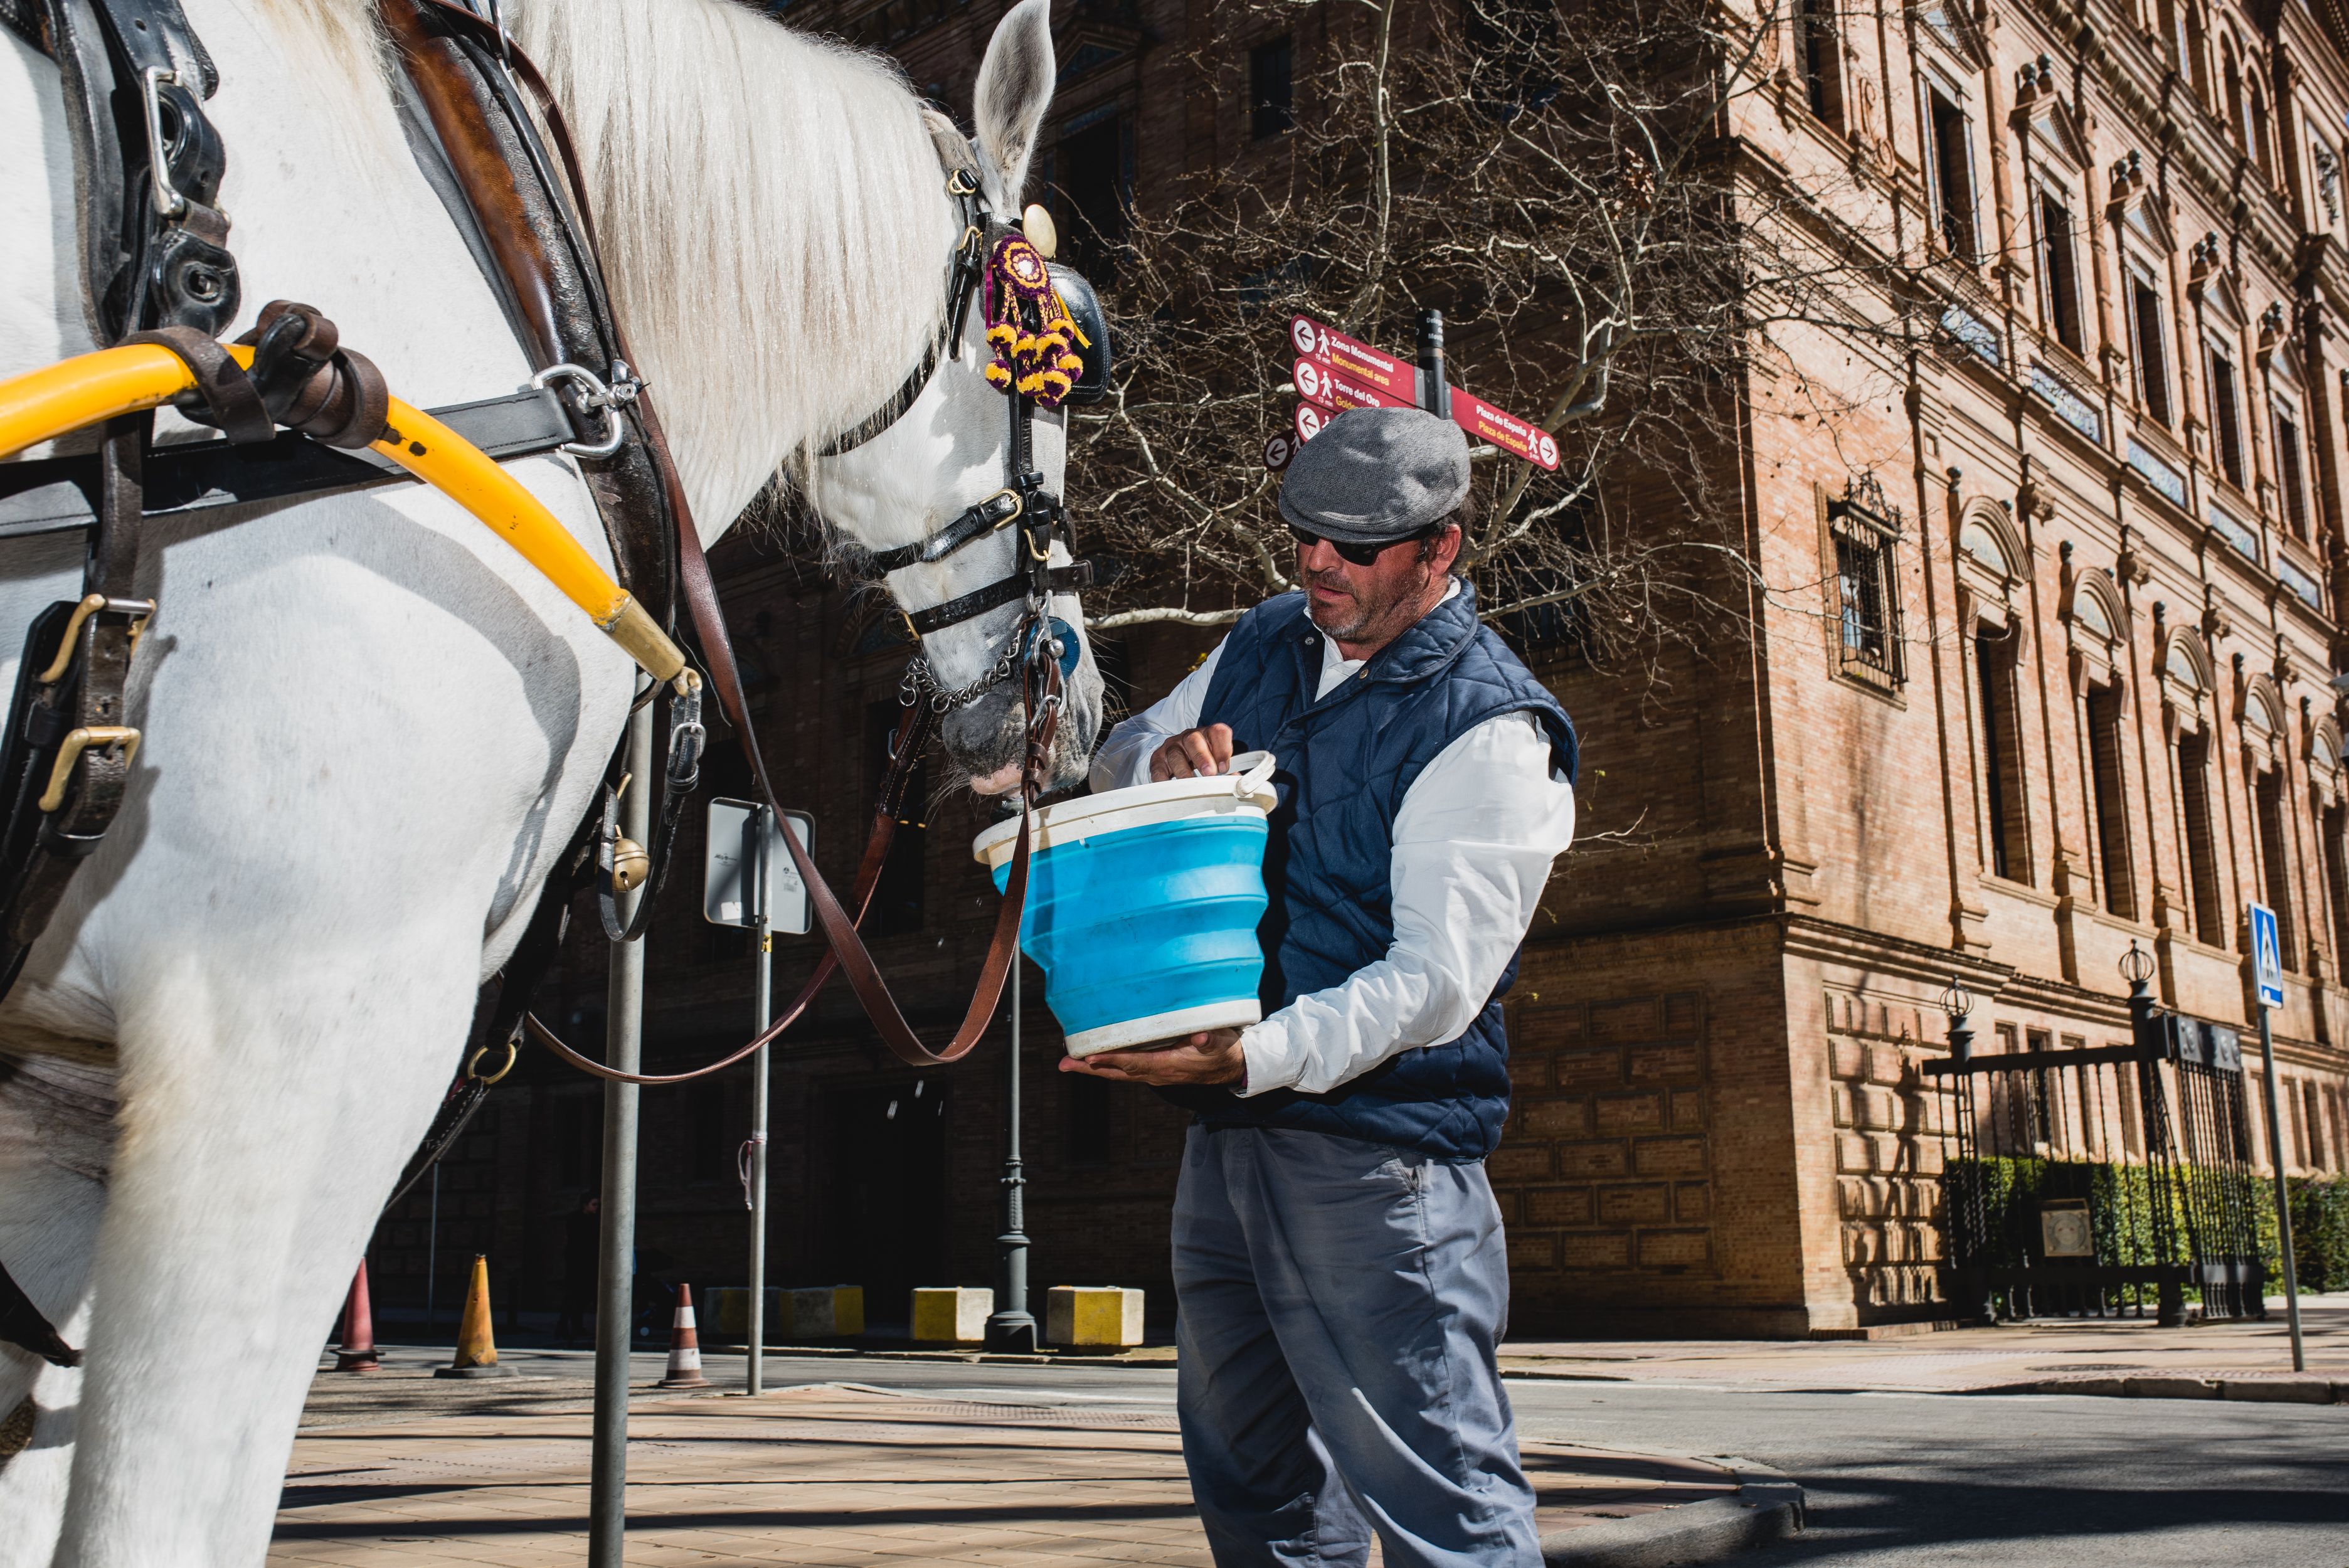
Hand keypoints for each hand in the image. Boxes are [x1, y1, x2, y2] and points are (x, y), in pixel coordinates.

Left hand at [1058, 1028, 1244, 1085]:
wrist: (1230, 1067)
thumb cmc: (1223, 1050)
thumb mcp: (1221, 1043)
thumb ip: (1210, 1040)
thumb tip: (1202, 1037)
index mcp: (1169, 1066)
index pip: (1134, 1063)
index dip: (1112, 1061)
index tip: (1089, 1058)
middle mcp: (1156, 1073)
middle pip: (1118, 1072)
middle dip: (1090, 1068)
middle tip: (1064, 1064)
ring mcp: (1153, 1073)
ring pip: (1118, 1073)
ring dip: (1092, 1069)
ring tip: (1067, 1064)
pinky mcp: (1153, 1069)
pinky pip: (1124, 1070)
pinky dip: (1105, 1066)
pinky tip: (1091, 1061)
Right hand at [1148, 724, 1234, 780]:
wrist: (1179, 755)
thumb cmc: (1203, 760)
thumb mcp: (1217, 761)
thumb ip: (1227, 771)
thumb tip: (1236, 785)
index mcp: (1208, 735)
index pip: (1218, 732)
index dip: (1222, 748)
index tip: (1225, 767)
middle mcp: (1189, 737)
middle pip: (1194, 740)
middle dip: (1202, 757)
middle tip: (1209, 773)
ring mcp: (1172, 747)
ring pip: (1175, 753)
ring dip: (1184, 770)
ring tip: (1190, 785)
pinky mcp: (1158, 759)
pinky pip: (1158, 768)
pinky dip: (1163, 779)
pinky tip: (1170, 789)